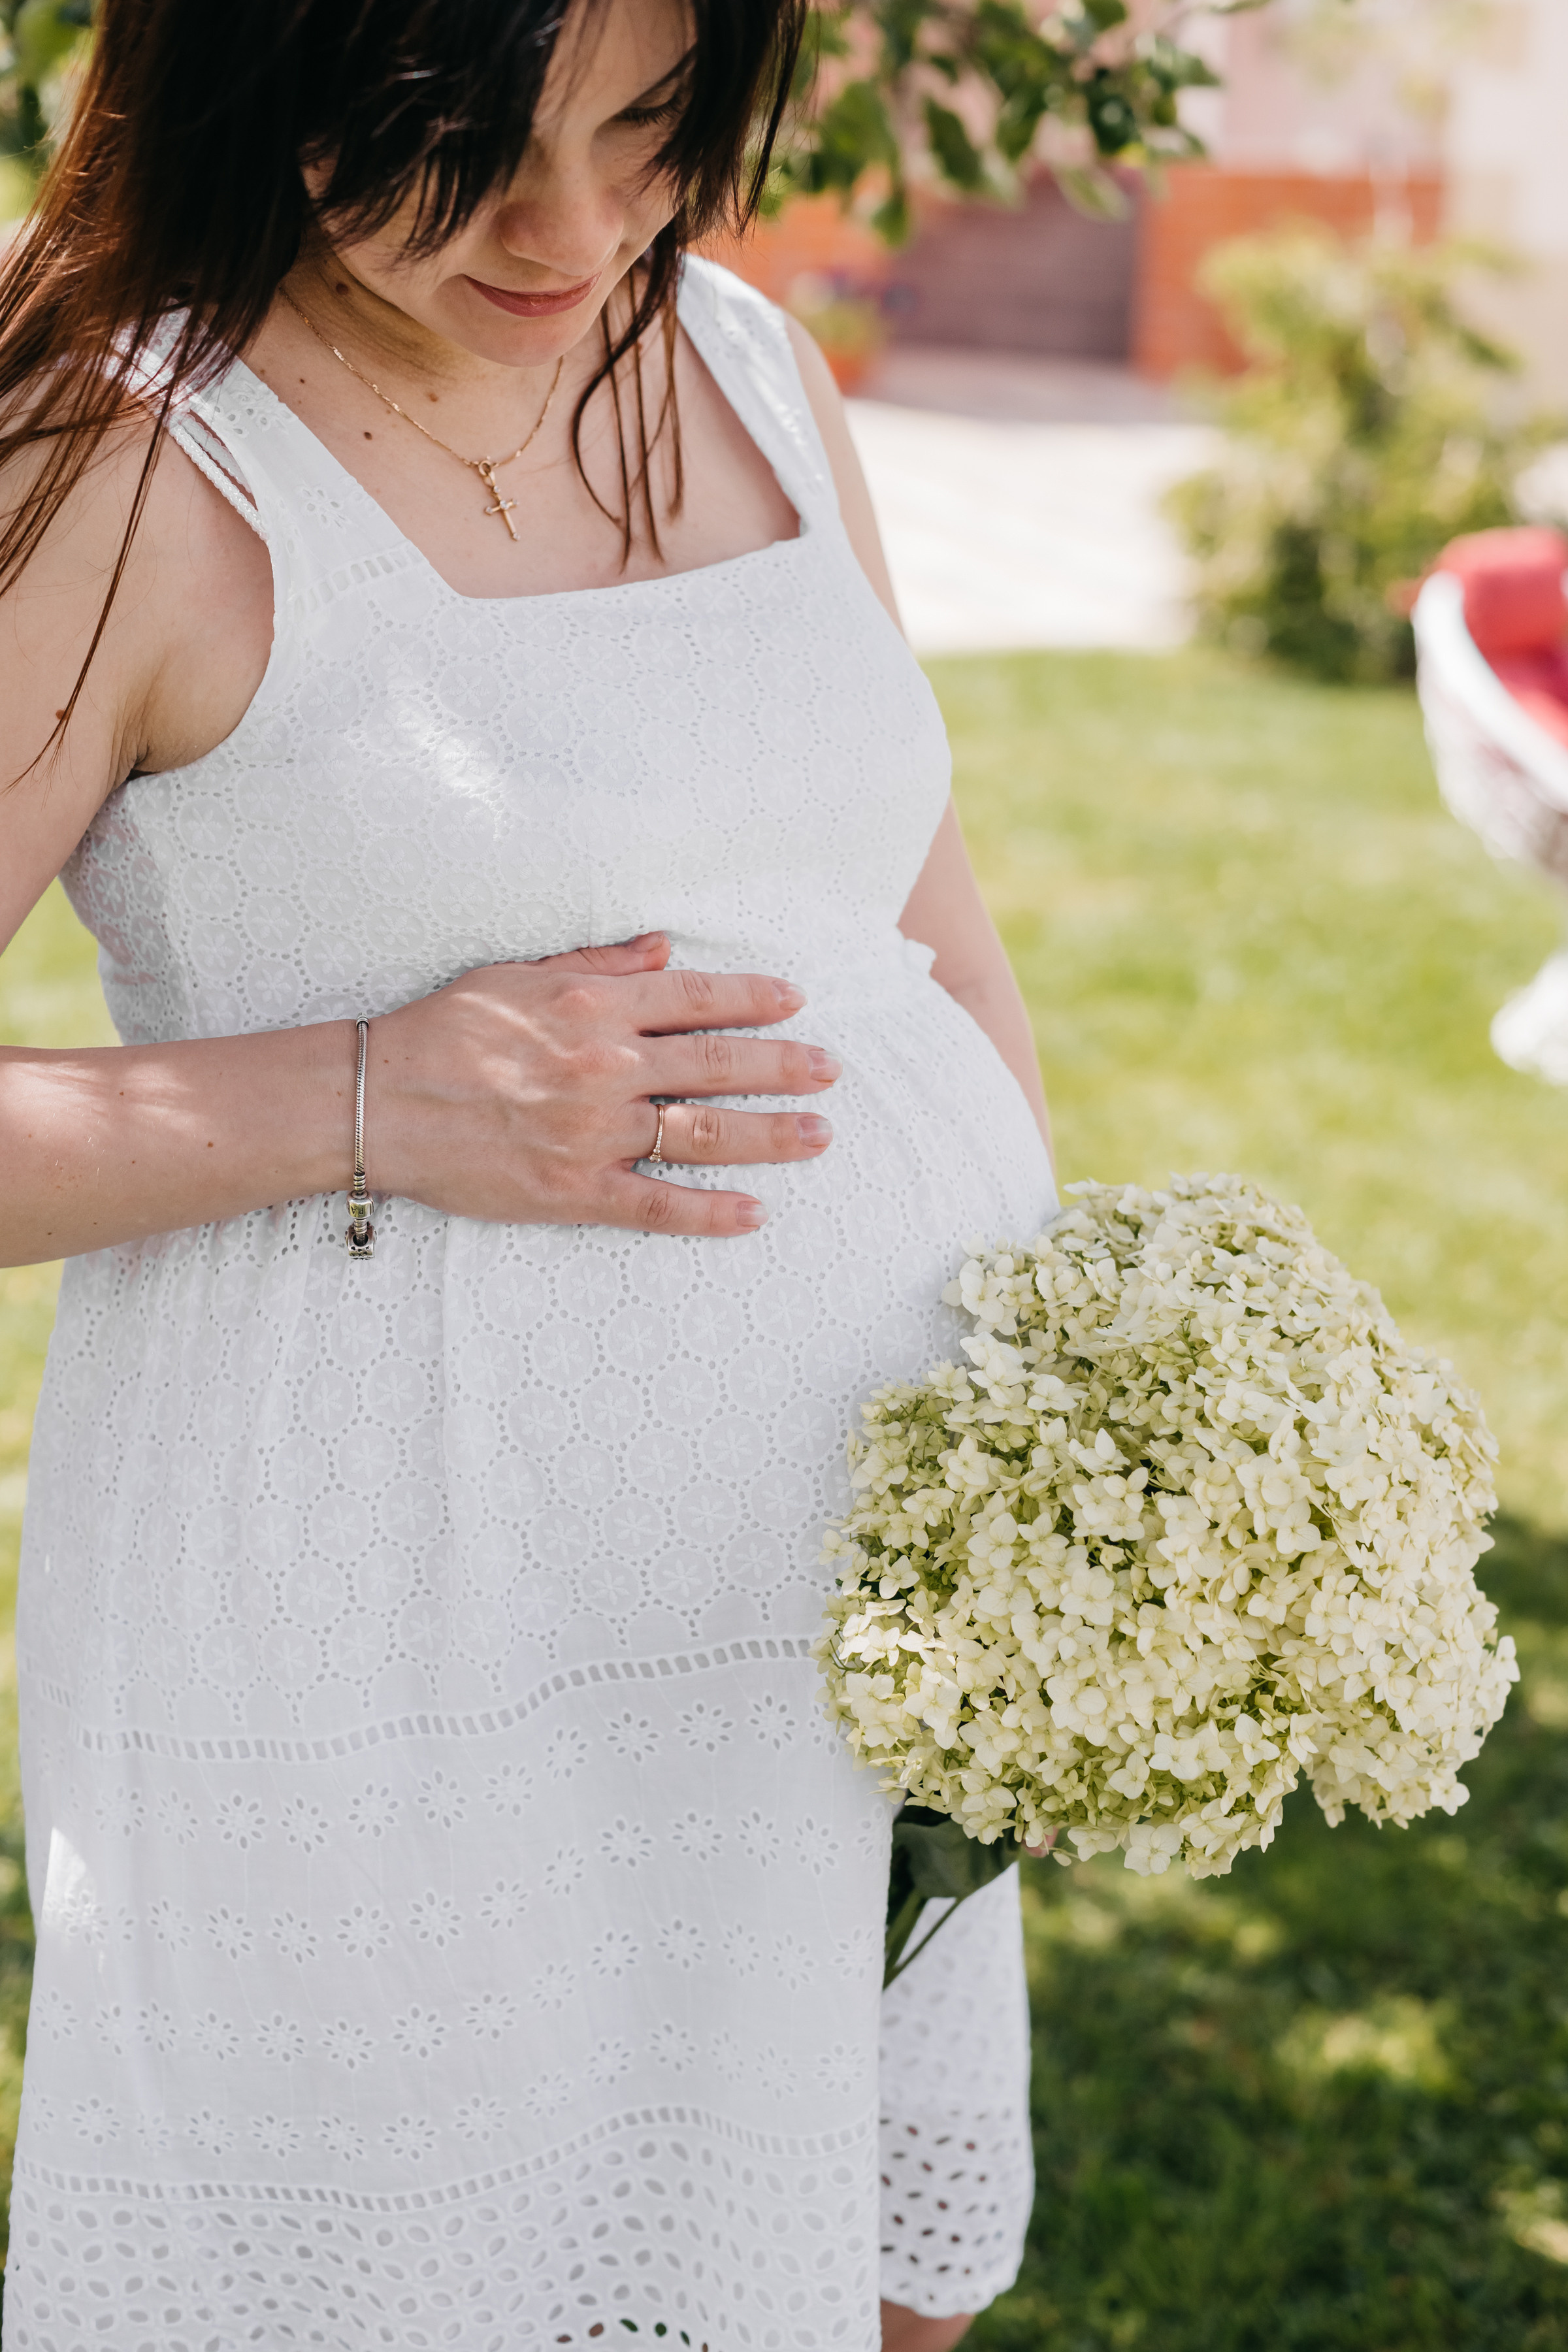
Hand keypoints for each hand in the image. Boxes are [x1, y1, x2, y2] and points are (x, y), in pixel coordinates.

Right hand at [372, 931, 838, 1237]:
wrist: (381, 1101)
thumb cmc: (443, 1030)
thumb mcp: (519, 972)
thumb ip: (598, 961)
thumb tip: (664, 948)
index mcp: (595, 1006)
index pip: (696, 997)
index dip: (753, 998)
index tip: (795, 1001)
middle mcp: (607, 1066)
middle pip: (718, 1064)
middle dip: (784, 1066)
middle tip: (830, 1071)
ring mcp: (595, 1133)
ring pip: (704, 1133)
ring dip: (770, 1136)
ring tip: (818, 1136)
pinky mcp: (575, 1190)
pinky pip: (657, 1206)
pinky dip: (709, 1214)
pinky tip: (755, 1215)